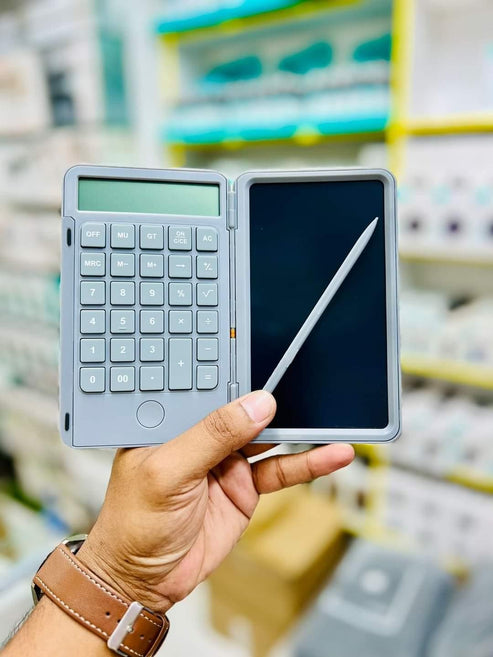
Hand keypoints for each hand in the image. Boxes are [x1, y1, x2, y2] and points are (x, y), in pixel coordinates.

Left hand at [78, 391, 353, 613]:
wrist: (144, 581)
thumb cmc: (135, 525)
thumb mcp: (169, 473)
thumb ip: (213, 437)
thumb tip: (255, 404)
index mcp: (173, 422)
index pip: (210, 388)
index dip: (239, 372)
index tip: (272, 359)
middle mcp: (201, 437)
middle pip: (244, 410)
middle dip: (276, 398)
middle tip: (311, 382)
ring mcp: (225, 462)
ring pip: (268, 438)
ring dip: (300, 431)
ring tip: (332, 422)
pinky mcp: (244, 487)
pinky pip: (280, 470)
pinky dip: (307, 464)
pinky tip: (331, 456)